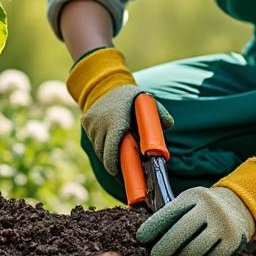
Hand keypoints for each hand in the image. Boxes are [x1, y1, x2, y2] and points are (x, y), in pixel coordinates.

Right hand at [65, 47, 172, 176]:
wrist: (106, 83)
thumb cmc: (130, 96)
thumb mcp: (145, 101)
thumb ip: (159, 113)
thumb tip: (169, 125)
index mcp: (116, 120)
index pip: (111, 149)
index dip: (114, 164)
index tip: (120, 172)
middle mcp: (100, 122)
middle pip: (103, 152)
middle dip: (112, 162)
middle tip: (123, 168)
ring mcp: (91, 122)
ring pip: (98, 148)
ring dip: (107, 154)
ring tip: (119, 154)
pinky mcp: (86, 122)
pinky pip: (94, 140)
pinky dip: (101, 145)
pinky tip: (111, 142)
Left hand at [136, 156, 255, 255]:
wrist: (239, 207)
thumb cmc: (203, 209)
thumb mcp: (190, 202)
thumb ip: (173, 215)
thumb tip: (147, 238)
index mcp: (195, 196)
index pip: (171, 211)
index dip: (154, 226)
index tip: (141, 238)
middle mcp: (210, 207)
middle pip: (182, 230)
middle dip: (164, 246)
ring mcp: (223, 224)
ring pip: (195, 247)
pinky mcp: (233, 241)